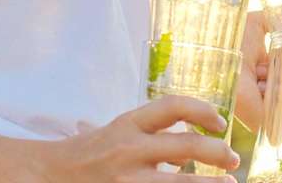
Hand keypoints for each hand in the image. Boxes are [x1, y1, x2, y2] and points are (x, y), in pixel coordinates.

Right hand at [36, 94, 241, 182]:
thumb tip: (189, 143)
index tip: (221, 123)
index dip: (204, 110)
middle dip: (218, 152)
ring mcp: (127, 179)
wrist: (47, 175)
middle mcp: (128, 149)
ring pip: (181, 182)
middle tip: (233, 161)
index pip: (172, 106)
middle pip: (187, 145)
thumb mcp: (115, 132)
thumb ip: (150, 133)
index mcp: (127, 123)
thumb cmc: (88, 154)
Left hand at [234, 10, 281, 141]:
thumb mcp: (253, 24)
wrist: (220, 69)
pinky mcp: (273, 123)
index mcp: (278, 62)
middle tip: (262, 73)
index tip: (270, 55)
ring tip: (262, 88)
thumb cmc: (232, 46)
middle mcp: (280, 82)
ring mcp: (278, 103)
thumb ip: (272, 17)